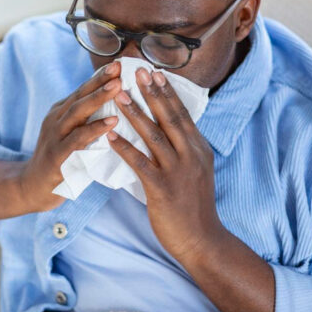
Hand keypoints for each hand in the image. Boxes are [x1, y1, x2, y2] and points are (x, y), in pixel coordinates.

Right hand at [17, 60, 121, 211]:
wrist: (33, 188)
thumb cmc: (62, 162)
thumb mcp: (73, 136)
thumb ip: (88, 122)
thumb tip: (119, 107)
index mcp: (61, 113)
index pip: (82, 90)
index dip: (100, 76)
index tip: (120, 63)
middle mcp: (56, 120)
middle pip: (80, 95)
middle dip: (100, 80)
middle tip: (119, 68)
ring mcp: (54, 136)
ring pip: (77, 112)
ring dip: (98, 98)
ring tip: (118, 87)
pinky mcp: (56, 156)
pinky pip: (77, 139)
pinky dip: (95, 129)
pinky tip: (112, 122)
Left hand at [108, 67, 226, 264]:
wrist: (201, 240)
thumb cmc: (194, 207)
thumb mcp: (196, 171)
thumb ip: (185, 150)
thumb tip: (170, 130)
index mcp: (199, 149)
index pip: (183, 114)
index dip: (168, 92)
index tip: (156, 72)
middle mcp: (191, 156)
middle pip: (170, 118)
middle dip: (152, 93)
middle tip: (138, 71)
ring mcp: (178, 171)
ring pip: (154, 136)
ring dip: (135, 114)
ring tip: (119, 95)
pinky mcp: (162, 189)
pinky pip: (140, 163)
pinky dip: (124, 147)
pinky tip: (110, 136)